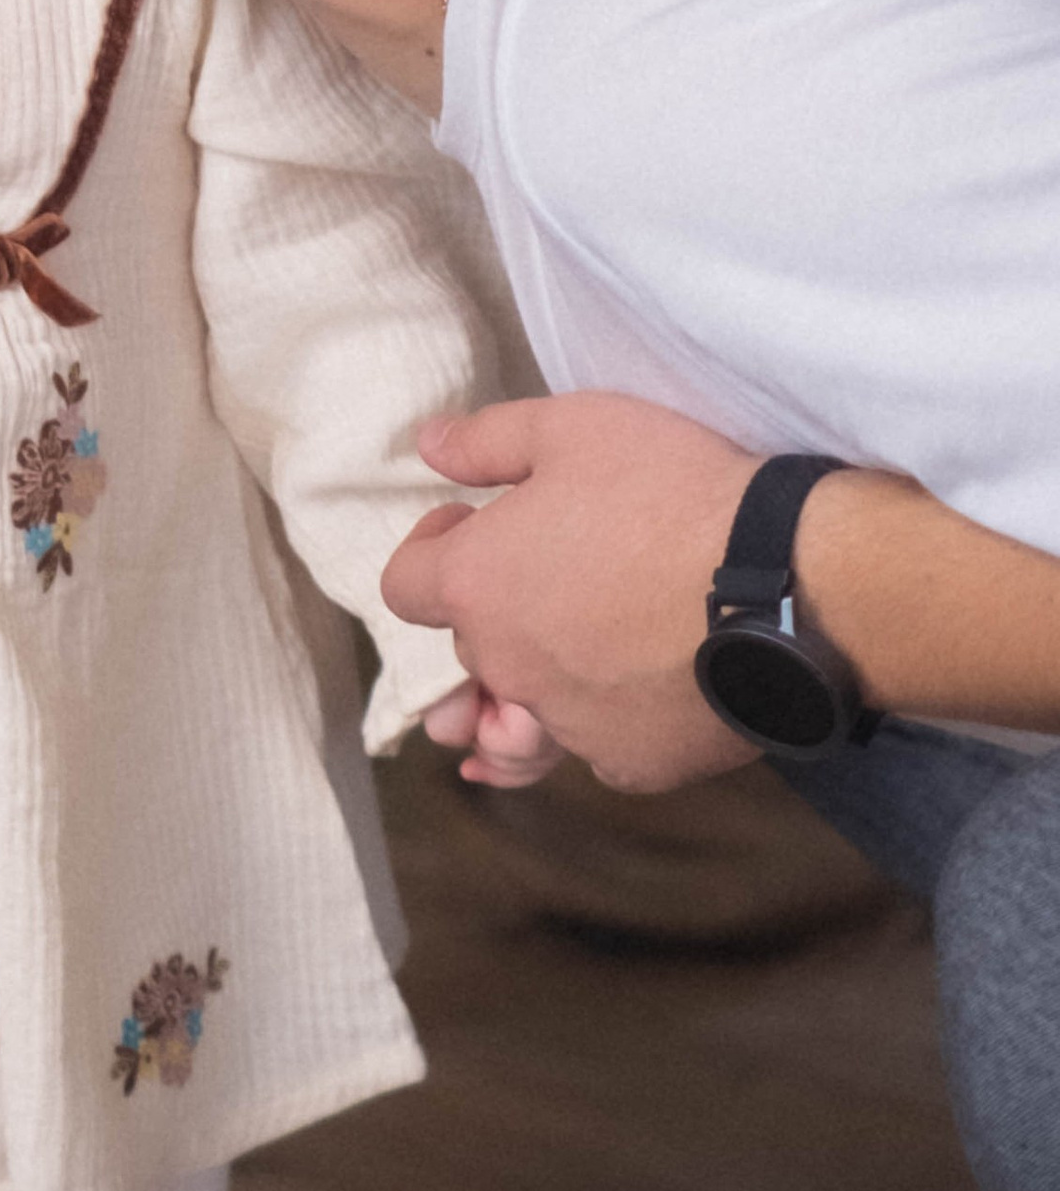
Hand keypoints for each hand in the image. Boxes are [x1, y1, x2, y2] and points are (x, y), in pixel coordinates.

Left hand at [382, 391, 762, 792]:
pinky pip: (600, 748)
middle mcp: (509, 666)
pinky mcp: (633, 762)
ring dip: (534, 689)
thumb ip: (487, 441)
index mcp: (479, 586)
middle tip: (553, 576)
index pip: (404, 586)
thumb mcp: (575, 428)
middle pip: (474, 648)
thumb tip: (426, 444)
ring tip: (562, 670)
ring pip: (527, 715)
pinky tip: (634, 698)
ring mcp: (568, 724)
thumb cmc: (674, 491)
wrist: (788, 579)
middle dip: (497, 614)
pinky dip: (608, 725)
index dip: (432, 551)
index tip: (476, 525)